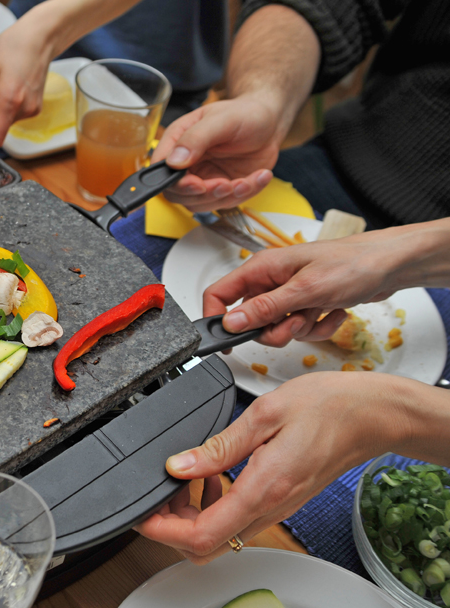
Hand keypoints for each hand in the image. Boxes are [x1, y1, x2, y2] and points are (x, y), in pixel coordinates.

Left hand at [0, 13, 57, 146]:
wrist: (39, 38)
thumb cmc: (12, 48)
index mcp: (9, 101)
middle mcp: (24, 109)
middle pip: (0, 128)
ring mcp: (33, 109)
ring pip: (7, 121)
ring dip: (0, 108)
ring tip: (3, 83)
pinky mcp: (37, 107)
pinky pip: (16, 114)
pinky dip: (10, 105)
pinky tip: (12, 85)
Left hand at [135, 373, 404, 563]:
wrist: (370, 416)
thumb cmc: (327, 407)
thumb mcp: (264, 414)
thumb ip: (218, 446)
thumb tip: (177, 465)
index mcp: (262, 489)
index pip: (200, 535)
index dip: (161, 531)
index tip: (141, 514)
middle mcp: (269, 508)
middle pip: (205, 546)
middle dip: (171, 525)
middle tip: (161, 489)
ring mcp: (276, 509)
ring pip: (219, 536)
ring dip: (190, 514)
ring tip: (184, 476)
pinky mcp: (279, 502)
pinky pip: (236, 520)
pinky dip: (213, 504)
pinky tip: (212, 473)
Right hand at [151, 95, 280, 210]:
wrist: (270, 122)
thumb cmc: (244, 113)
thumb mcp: (221, 120)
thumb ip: (195, 138)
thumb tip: (174, 161)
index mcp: (178, 142)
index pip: (163, 170)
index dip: (177, 184)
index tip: (199, 184)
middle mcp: (187, 163)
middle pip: (178, 194)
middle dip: (204, 195)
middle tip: (226, 184)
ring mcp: (205, 177)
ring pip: (201, 203)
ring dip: (225, 198)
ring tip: (246, 181)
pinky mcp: (223, 187)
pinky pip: (227, 202)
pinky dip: (245, 194)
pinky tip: (259, 177)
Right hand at [201, 227, 425, 346]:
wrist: (391, 265)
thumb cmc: (352, 264)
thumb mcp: (304, 290)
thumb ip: (264, 308)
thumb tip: (231, 322)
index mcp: (261, 269)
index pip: (219, 295)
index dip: (217, 319)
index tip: (227, 342)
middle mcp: (270, 281)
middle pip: (250, 320)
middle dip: (274, 329)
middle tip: (296, 321)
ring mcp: (288, 294)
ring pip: (275, 329)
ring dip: (300, 329)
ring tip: (319, 312)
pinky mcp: (306, 305)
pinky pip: (299, 330)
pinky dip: (318, 328)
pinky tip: (333, 313)